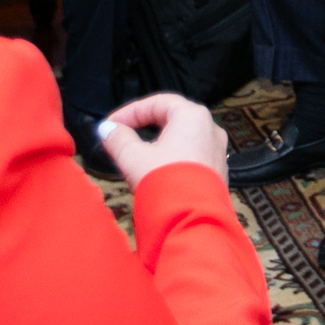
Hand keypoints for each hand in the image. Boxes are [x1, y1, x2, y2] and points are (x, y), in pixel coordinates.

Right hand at [95, 92, 229, 188]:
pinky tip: (158, 173)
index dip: (130, 112)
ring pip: (183, 139)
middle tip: (122, 137)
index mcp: (193, 116)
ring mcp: (217, 151)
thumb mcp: (133, 158)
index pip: (158, 102)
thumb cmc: (165, 183)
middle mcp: (210, 129)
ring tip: (137, 156)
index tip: (110, 125)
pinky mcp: (218, 172)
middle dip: (144, 126)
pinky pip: (192, 156)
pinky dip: (173, 158)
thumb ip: (118, 139)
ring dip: (158, 143)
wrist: (193, 222)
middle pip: (172, 118)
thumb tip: (106, 129)